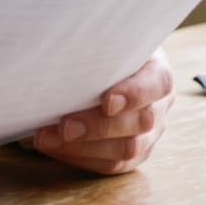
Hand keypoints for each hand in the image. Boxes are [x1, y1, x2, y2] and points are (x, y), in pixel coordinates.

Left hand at [27, 49, 173, 174]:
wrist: (98, 66)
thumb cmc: (97, 48)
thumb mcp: (101, 39)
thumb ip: (91, 44)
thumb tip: (57, 46)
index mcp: (157, 70)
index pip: (157, 83)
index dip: (134, 94)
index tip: (107, 101)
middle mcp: (159, 104)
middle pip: (141, 122)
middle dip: (99, 126)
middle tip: (64, 126)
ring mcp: (149, 133)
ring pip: (127, 150)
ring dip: (83, 147)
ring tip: (46, 138)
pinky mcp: (133, 154)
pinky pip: (111, 165)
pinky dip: (80, 158)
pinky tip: (54, 147)